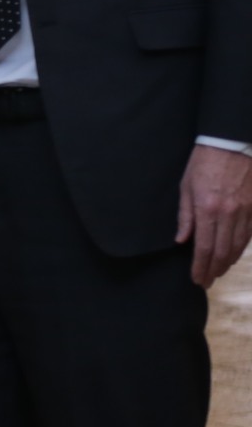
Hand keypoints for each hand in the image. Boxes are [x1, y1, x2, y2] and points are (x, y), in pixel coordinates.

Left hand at [177, 145, 251, 286]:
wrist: (231, 144)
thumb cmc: (203, 163)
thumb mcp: (186, 186)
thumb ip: (185, 215)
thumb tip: (182, 240)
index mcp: (207, 208)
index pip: (205, 247)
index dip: (200, 266)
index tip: (197, 279)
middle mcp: (228, 214)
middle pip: (223, 251)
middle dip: (213, 270)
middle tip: (206, 281)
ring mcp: (245, 212)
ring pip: (238, 246)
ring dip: (227, 263)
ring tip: (217, 272)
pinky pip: (248, 235)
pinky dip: (240, 249)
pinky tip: (233, 256)